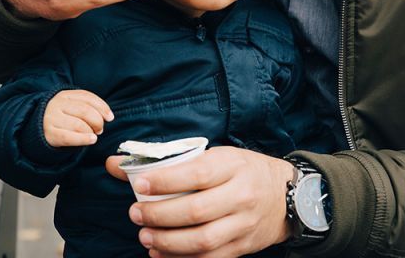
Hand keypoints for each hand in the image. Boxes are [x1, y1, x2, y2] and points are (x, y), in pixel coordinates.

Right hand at [43, 89, 113, 146]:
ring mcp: (52, 118)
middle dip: (97, 121)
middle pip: (85, 111)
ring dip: (91, 131)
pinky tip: (91, 140)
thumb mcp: (71, 107)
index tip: (110, 117)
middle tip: (100, 129)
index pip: (88, 97)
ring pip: (78, 124)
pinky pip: (69, 137)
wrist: (37, 128)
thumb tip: (108, 116)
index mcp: (65, 95)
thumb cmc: (62, 117)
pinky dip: (83, 139)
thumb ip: (88, 107)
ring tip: (94, 135)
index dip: (102, 107)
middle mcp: (57, 104)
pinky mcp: (49, 133)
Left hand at [105, 147, 294, 256]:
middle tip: (135, 215)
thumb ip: (169, 161)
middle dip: (160, 216)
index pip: (197, 174)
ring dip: (168, 242)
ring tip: (145, 237)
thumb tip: (116, 164)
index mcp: (232, 166)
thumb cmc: (243, 171)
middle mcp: (241, 195)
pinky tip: (160, 255)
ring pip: (203, 240)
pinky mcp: (243, 247)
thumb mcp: (215, 156)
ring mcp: (243, 224)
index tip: (139, 185)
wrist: (288, 195)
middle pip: (197, 210)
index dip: (166, 181)